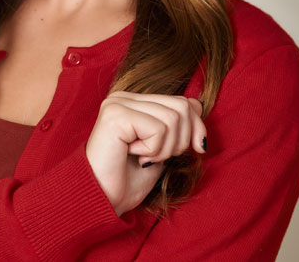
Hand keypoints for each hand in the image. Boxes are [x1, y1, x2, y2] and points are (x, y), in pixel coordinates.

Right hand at [85, 92, 205, 216]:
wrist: (101, 201)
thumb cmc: (127, 180)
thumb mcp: (161, 150)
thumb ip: (177, 127)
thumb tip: (197, 106)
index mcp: (134, 101)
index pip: (182, 101)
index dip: (196, 126)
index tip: (196, 149)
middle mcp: (124, 97)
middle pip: (182, 106)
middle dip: (182, 140)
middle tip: (158, 158)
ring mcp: (118, 103)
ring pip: (173, 118)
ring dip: (165, 149)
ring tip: (144, 158)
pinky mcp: (116, 115)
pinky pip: (158, 129)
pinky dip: (153, 150)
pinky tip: (133, 155)